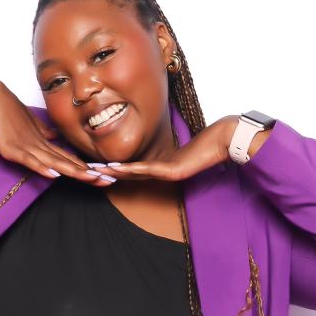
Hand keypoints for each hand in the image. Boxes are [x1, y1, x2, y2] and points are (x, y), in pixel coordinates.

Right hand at [0, 78, 104, 182]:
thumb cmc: (8, 110)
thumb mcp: (29, 125)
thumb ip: (43, 134)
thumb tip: (55, 139)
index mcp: (44, 142)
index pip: (69, 158)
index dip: (86, 168)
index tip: (104, 175)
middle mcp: (40, 145)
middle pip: (68, 162)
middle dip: (88, 173)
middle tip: (109, 180)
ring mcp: (27, 146)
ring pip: (54, 162)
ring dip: (73, 172)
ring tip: (91, 179)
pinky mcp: (12, 148)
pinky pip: (29, 160)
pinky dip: (42, 168)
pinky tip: (54, 175)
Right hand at [98, 116, 240, 181]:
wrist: (224, 141)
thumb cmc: (208, 141)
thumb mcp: (187, 145)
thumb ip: (177, 148)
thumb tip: (173, 143)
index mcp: (165, 166)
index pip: (137, 168)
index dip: (119, 168)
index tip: (101, 164)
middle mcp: (164, 172)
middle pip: (132, 174)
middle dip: (111, 172)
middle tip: (91, 171)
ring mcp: (168, 173)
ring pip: (136, 174)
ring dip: (116, 173)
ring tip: (98, 171)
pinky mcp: (173, 172)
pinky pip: (147, 170)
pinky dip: (131, 169)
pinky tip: (118, 168)